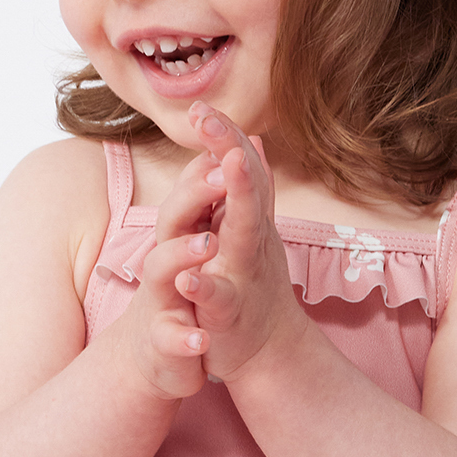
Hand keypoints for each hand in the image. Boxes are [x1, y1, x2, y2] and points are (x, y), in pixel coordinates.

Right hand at [110, 143, 223, 401]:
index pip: (194, 187)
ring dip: (183, 255)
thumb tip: (237, 144)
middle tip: (222, 168)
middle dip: (196, 193)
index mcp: (184, 235)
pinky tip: (200, 338)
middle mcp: (167, 260)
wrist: (160, 358)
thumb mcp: (205, 242)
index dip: (206, 156)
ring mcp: (162, 300)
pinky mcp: (164, 342)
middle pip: (173, 217)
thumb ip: (216, 197)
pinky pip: (171, 338)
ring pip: (163, 272)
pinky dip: (184, 337)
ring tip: (207, 244)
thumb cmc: (186, 295)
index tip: (220, 123)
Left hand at [158, 105, 307, 384]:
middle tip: (208, 117)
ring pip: (242, 233)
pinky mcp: (230, 312)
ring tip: (225, 166)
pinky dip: (205, 284)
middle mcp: (251, 239)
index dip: (224, 136)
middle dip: (230, 150)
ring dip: (237, 198)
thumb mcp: (249, 231)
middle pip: (247, 187)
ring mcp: (244, 273)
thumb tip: (250, 139)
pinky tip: (189, 275)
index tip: (200, 106)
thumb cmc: (251, 284)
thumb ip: (248, 186)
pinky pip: (218, 295)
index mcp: (249, 219)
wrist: (267, 351)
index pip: (241, 168)